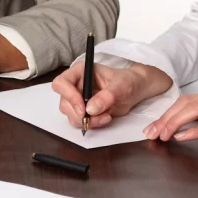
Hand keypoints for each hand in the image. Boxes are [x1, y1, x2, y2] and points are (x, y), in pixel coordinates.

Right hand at [52, 62, 172, 128]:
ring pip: (70, 115)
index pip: (61, 83)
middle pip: (64, 103)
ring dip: (87, 121)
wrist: (135, 91)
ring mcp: (77, 99)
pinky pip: (78, 122)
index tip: (83, 109)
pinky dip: (90, 124)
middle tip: (99, 117)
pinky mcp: (82, 111)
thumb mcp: (122, 86)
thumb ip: (107, 96)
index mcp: (80, 72)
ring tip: (106, 117)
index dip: (69, 96)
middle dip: (80, 114)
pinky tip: (104, 119)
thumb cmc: (129, 82)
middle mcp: (75, 85)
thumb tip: (91, 109)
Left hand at [143, 86, 197, 141]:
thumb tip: (185, 123)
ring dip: (174, 122)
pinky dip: (196, 131)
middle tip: (151, 132)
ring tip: (162, 134)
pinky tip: (182, 137)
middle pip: (186, 104)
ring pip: (196, 110)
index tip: (153, 126)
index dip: (167, 113)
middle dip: (165, 118)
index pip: (186, 101)